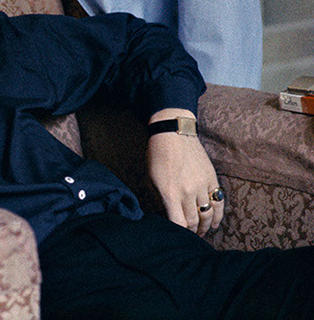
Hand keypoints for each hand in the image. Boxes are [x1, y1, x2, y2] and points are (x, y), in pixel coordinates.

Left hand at [146, 110, 223, 235]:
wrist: (173, 132)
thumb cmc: (157, 155)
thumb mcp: (151, 178)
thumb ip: (160, 199)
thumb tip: (167, 216)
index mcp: (170, 193)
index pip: (179, 224)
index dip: (180, 234)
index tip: (178, 237)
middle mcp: (188, 192)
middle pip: (194, 221)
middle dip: (192, 233)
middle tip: (190, 238)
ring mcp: (202, 185)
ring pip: (208, 214)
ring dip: (206, 226)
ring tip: (202, 233)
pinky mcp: (212, 178)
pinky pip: (219, 201)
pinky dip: (218, 214)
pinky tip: (214, 222)